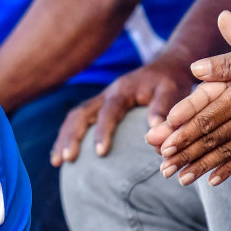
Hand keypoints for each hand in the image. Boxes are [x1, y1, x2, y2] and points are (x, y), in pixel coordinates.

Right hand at [51, 51, 193, 164]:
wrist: (166, 68)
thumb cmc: (171, 82)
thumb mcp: (173, 91)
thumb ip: (163, 109)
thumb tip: (152, 134)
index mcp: (122, 91)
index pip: (108, 111)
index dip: (102, 131)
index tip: (100, 153)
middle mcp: (107, 94)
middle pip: (81, 113)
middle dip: (72, 136)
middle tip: (67, 159)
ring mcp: (101, 100)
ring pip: (75, 117)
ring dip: (64, 138)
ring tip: (57, 162)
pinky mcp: (100, 107)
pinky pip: (78, 120)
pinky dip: (68, 136)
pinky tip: (62, 155)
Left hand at [147, 11, 230, 185]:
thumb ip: (228, 60)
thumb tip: (195, 68)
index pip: (206, 119)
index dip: (183, 133)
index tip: (162, 145)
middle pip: (211, 140)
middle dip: (185, 156)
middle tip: (163, 169)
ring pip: (226, 153)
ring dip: (202, 167)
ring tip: (181, 180)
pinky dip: (229, 169)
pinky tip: (215, 180)